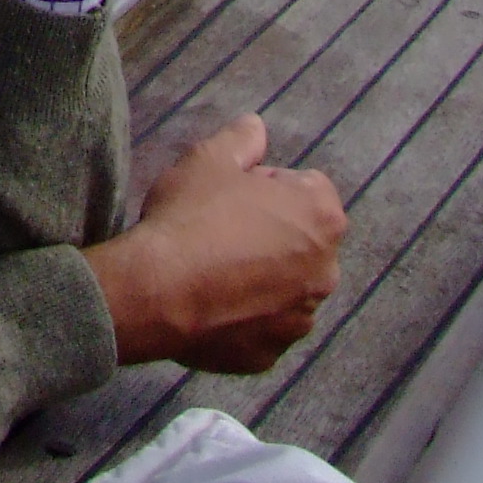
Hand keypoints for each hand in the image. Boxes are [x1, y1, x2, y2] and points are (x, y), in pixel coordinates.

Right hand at [83, 116, 343, 371]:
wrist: (156, 292)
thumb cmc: (190, 217)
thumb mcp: (209, 158)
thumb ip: (242, 138)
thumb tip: (258, 127)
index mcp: (323, 216)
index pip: (307, 188)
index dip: (267, 186)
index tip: (231, 195)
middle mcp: (326, 270)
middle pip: (301, 240)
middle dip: (272, 234)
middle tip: (220, 232)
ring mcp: (300, 318)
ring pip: (285, 288)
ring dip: (261, 278)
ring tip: (211, 272)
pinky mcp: (272, 355)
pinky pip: (261, 327)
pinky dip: (243, 318)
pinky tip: (209, 305)